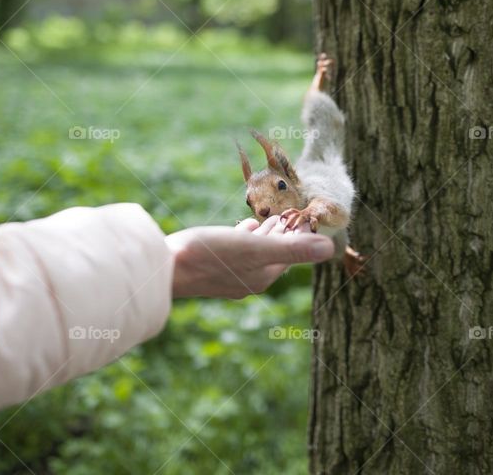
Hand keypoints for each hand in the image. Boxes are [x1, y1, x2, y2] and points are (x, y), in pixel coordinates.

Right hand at [167, 216, 334, 298]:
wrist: (163, 268)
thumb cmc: (209, 255)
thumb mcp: (255, 248)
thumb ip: (291, 248)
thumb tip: (329, 247)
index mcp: (262, 277)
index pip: (291, 254)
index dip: (302, 236)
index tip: (309, 217)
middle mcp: (247, 279)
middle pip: (275, 254)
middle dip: (286, 234)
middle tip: (296, 214)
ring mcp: (227, 274)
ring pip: (255, 252)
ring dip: (267, 235)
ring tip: (274, 218)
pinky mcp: (210, 265)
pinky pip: (235, 251)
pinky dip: (245, 237)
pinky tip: (244, 226)